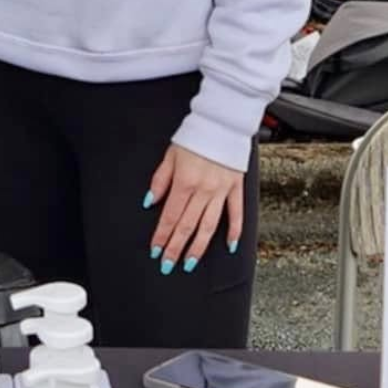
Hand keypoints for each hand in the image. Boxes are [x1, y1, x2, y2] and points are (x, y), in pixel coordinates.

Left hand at [144, 144, 243, 273]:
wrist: (222, 124)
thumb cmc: (195, 136)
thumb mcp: (170, 155)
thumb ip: (160, 180)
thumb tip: (151, 202)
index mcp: (184, 182)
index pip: (170, 216)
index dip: (162, 236)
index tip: (156, 250)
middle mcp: (203, 190)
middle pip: (187, 226)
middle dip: (176, 248)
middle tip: (169, 264)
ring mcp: (221, 191)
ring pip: (209, 226)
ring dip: (199, 247)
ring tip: (191, 262)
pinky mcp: (236, 188)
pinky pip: (236, 214)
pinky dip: (233, 231)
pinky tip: (229, 246)